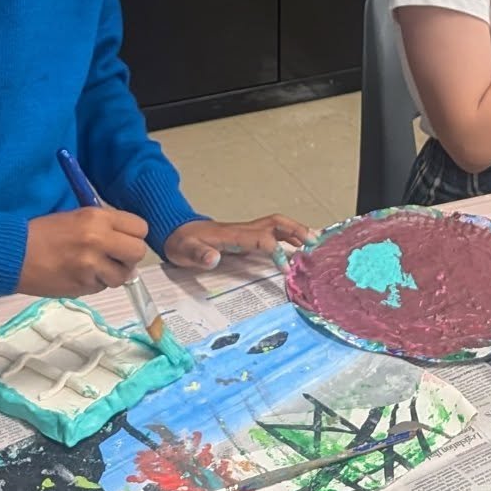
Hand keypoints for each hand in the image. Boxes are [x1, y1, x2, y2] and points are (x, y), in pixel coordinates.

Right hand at [17, 206, 147, 297]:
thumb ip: (105, 226)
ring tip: (95, 268)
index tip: (123, 239)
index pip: (140, 228)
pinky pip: (103, 287)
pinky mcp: (83, 286)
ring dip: (113, 273)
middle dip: (129, 256)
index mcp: (97, 217)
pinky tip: (80, 275)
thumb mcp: (77, 216)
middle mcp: (98, 240)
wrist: (13, 254)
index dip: (134, 235)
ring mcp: (91, 265)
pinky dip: (96, 283)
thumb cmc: (43, 231)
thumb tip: (128, 243)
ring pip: (123, 276)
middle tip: (114, 256)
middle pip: (138, 253)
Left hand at [165, 215, 315, 269]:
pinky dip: (288, 237)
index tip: (287, 268)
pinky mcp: (246, 237)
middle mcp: (243, 230)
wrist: (176, 232)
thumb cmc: (182, 243)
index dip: (276, 251)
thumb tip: (213, 257)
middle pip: (276, 223)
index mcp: (232, 234)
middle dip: (296, 230)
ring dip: (296, 232)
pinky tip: (298, 247)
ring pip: (276, 226)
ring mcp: (246, 232)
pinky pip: (272, 233)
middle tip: (314, 243)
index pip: (261, 239)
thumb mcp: (184, 251)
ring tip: (315, 243)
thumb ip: (198, 254)